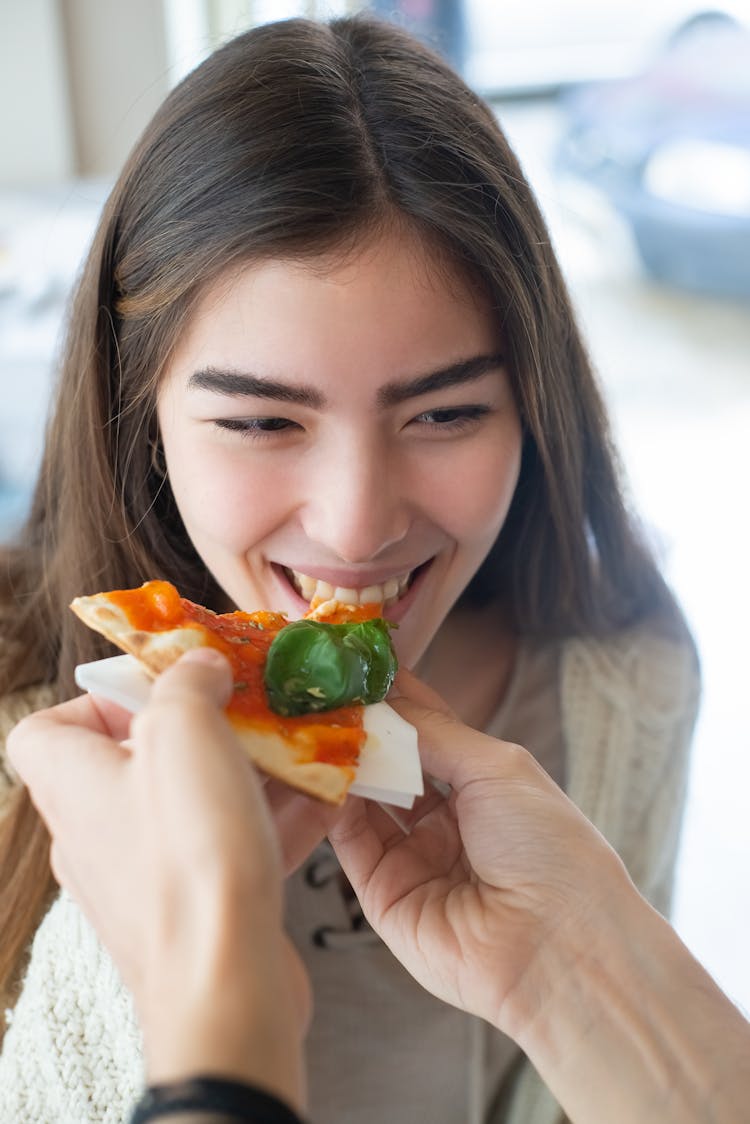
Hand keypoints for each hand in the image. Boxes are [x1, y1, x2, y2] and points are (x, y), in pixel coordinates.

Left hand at [8, 651, 308, 1108]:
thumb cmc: (190, 858)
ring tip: (302, 748)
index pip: (46, 729)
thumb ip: (186, 682)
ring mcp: (142, 876)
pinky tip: (323, 799)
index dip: (99, 698)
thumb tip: (199, 668)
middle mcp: (96, 832)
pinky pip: (227, 847)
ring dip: (249, 770)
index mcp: (73, 785)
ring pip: (192, 802)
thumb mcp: (184, 732)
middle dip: (205, 728)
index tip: (163, 688)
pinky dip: (270, 820)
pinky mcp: (191, 910)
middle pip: (138, 759)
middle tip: (252, 709)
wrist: (225, 986)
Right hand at [328, 671, 629, 1037]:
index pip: (425, 731)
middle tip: (322, 692)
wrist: (559, 948)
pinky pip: (349, 844)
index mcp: (482, 786)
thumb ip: (433, 733)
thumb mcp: (496, 768)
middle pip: (389, 764)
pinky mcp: (384, 898)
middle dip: (359, 729)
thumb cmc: (549, 847)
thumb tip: (384, 698)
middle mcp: (445, 822)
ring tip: (315, 724)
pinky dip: (331, 807)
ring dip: (342, 763)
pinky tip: (322, 772)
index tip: (354, 664)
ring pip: (363, 800)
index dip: (394, 699)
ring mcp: (413, 859)